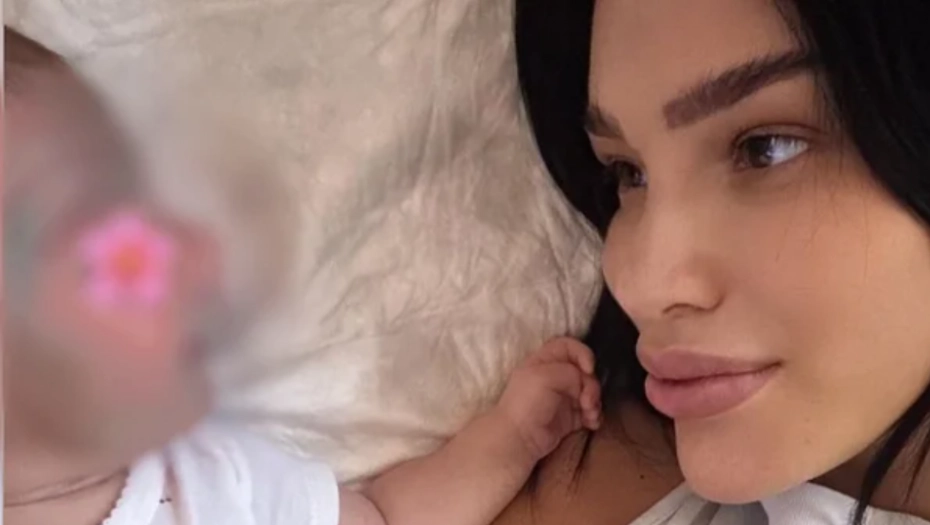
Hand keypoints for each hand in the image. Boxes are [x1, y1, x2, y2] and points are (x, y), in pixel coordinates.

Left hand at [495, 337, 601, 461]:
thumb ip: (570, 372)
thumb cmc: (527, 403)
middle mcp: (555, 377)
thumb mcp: (545, 377)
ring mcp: (563, 398)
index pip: (568, 347)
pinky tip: (591, 423)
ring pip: (589, 392)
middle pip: (583, 372)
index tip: (588, 369)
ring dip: (594, 402)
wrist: (519, 439)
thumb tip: (584, 381)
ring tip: (590, 415)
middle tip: (587, 401)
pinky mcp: (569, 418)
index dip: (582, 353)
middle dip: (591, 385)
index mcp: (544, 362)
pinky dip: (594, 416)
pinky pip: (589, 411)